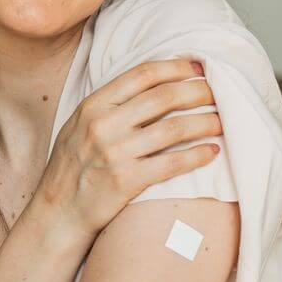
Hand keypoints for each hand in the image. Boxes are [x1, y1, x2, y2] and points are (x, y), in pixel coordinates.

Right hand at [35, 57, 223, 241]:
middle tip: (218, 93)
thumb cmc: (71, 168)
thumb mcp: (79, 125)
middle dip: (198, 92)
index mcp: (93, 105)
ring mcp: (115, 153)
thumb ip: (110, 105)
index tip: (198, 69)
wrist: (58, 213)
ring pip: (174, 129)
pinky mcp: (127, 181)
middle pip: (164, 97)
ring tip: (223, 121)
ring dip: (206, 122)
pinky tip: (211, 152)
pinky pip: (172, 164)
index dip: (177, 68)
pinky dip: (197, 156)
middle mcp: (104, 125)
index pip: (143, 74)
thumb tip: (152, 85)